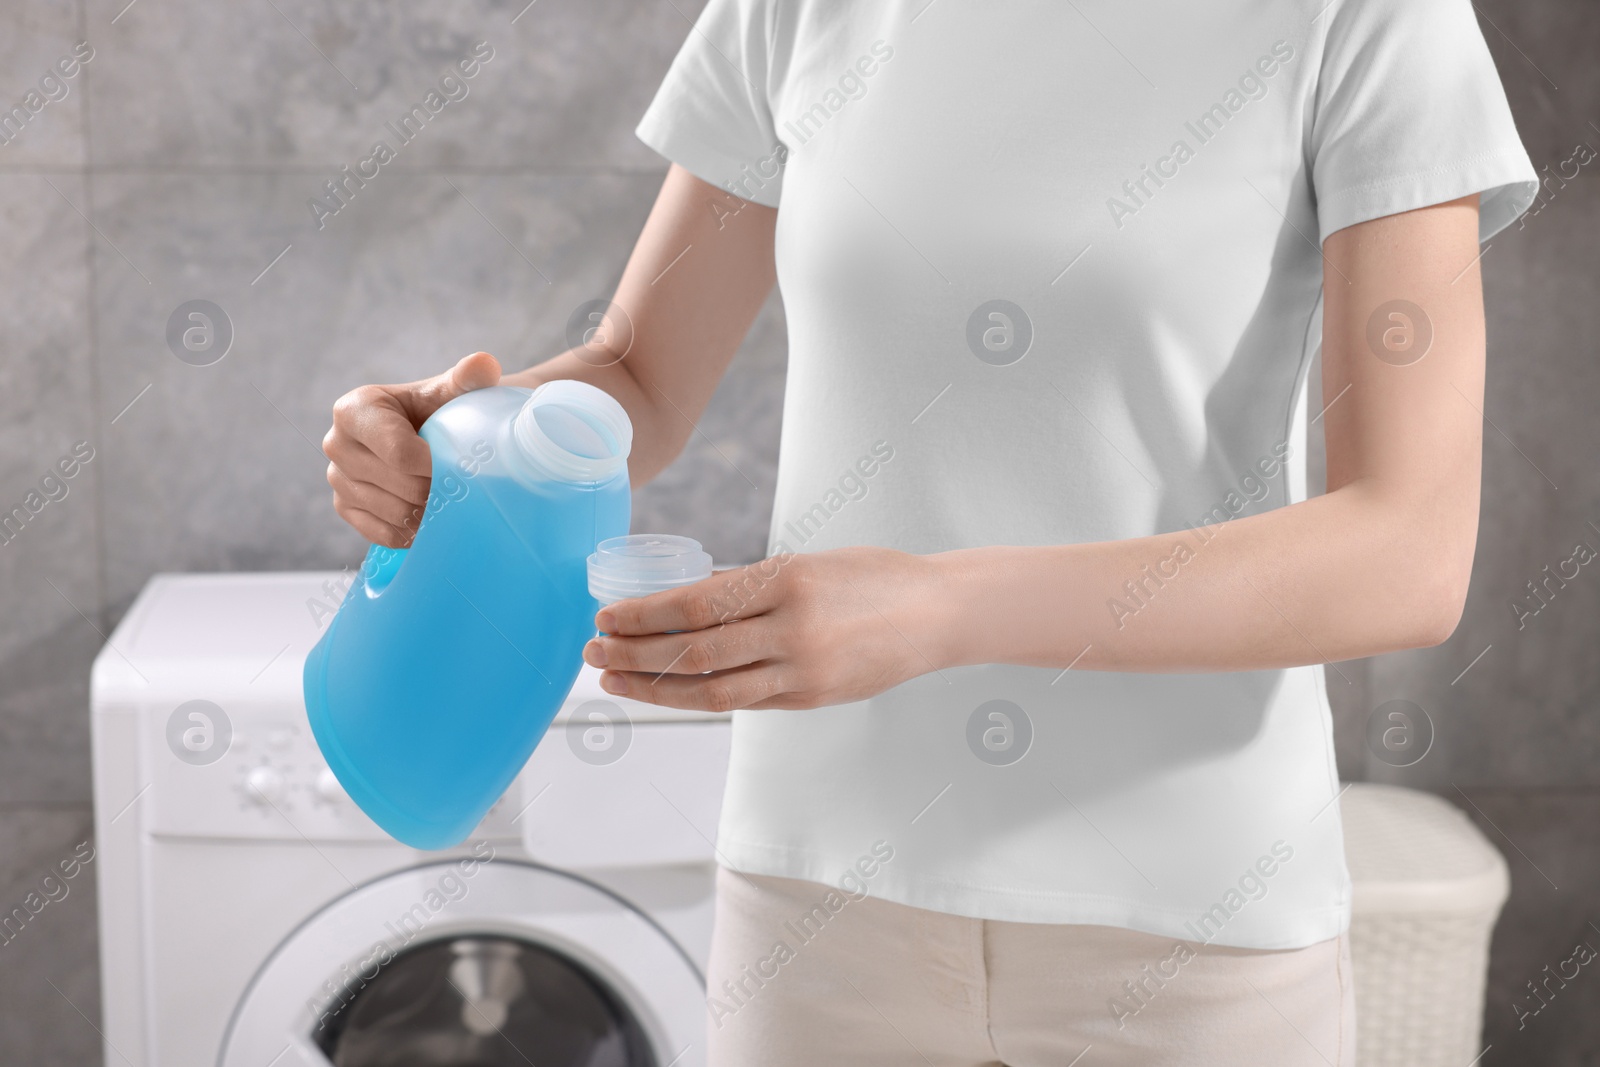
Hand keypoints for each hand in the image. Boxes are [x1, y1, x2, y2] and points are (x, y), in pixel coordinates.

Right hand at [322, 352, 501, 546]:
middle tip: (461, 484)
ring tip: (447, 497)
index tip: (464, 465)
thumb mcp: (451, 391)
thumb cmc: (437, 409)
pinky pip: (384, 533)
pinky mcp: (345, 507)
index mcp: (354, 409)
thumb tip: (484, 364)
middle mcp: (336, 443)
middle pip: (400, 485)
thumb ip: (469, 376)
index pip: (400, 453)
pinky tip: (430, 518)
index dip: (438, 465)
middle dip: (437, 489)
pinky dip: (413, 532)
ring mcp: (337, 478)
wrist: (427, 433)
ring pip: (394, 512)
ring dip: (428, 512)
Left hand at [582, 546, 950, 711]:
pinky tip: (667, 694)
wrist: (937, 613)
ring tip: (614, 679)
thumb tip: (684, 600)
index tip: (606, 616)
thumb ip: (749, 585)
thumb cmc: (869, 577)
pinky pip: (743, 701)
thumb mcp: (807, 564)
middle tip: (593, 651)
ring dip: (655, 687)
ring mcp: (803, 669)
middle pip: (695, 652)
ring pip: (713, 689)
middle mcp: (792, 628)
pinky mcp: (812, 697)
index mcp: (787, 580)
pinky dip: (699, 698)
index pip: (697, 603)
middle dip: (635, 654)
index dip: (644, 615)